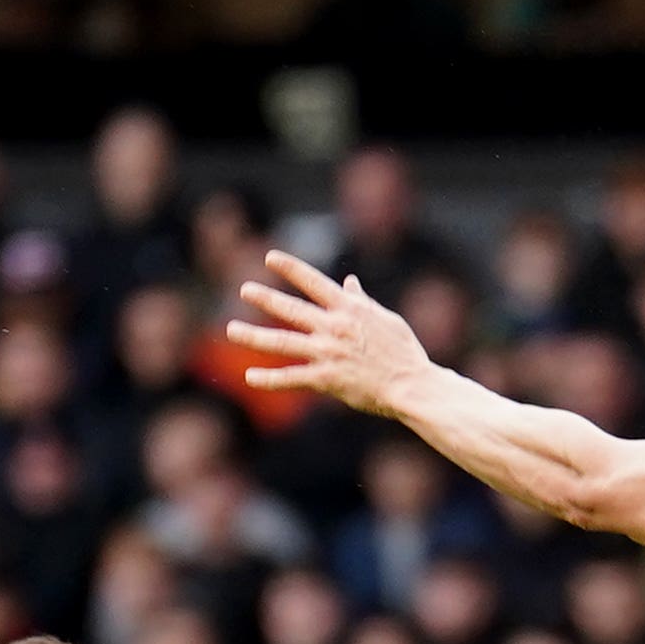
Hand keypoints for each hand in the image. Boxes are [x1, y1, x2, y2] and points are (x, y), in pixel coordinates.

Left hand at [229, 250, 430, 417]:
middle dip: (265, 298)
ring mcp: (328, 353)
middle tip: (244, 289)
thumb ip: (362, 301)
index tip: (270, 257)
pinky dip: (270, 379)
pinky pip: (292, 378)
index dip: (291, 268)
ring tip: (232, 330)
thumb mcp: (386, 319)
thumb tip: (349, 282)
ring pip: (283, 342)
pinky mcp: (327, 379)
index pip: (314, 282)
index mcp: (349, 310)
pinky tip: (249, 378)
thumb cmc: (404, 352)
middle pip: (291, 309)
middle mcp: (334, 328)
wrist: (412, 386)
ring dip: (255, 336)